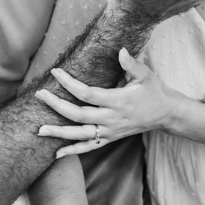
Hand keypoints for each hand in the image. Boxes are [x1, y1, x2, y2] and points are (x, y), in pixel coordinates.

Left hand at [36, 48, 179, 157]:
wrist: (165, 113)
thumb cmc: (154, 91)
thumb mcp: (146, 75)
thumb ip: (132, 64)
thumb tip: (120, 50)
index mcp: (118, 101)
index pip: (88, 94)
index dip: (70, 84)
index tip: (56, 73)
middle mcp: (112, 118)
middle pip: (78, 115)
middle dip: (57, 106)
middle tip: (40, 95)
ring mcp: (110, 131)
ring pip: (80, 134)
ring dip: (59, 133)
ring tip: (39, 129)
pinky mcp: (110, 138)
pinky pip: (89, 147)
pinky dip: (72, 151)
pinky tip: (55, 154)